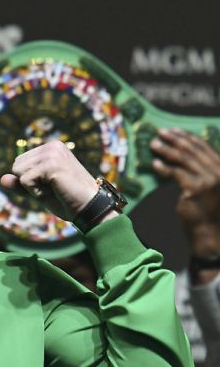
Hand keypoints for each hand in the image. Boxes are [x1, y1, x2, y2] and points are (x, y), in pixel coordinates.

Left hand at [0, 140, 100, 220]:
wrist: (90, 208)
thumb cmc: (67, 200)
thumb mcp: (39, 190)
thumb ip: (20, 183)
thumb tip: (1, 179)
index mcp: (51, 147)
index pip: (19, 163)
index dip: (30, 180)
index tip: (52, 185)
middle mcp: (52, 146)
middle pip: (16, 166)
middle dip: (29, 182)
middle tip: (53, 188)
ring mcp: (52, 154)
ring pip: (19, 172)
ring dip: (33, 188)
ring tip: (55, 188)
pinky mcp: (51, 165)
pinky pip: (25, 181)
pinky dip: (36, 192)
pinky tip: (55, 191)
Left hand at [151, 128, 219, 258]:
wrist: (213, 234)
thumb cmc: (210, 212)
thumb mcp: (212, 188)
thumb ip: (203, 172)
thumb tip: (185, 157)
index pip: (204, 148)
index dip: (188, 138)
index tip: (174, 131)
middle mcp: (218, 172)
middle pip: (193, 150)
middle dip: (175, 140)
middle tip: (160, 133)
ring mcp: (208, 180)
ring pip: (183, 159)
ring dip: (167, 150)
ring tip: (153, 144)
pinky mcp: (195, 189)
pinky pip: (176, 173)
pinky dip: (164, 167)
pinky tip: (155, 163)